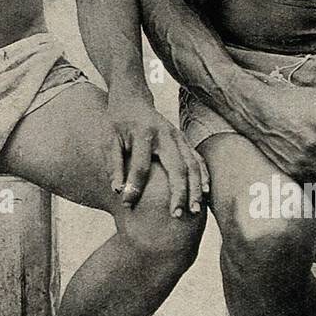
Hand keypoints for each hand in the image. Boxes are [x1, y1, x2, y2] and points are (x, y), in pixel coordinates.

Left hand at [108, 99, 208, 217]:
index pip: (141, 165)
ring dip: (195, 188)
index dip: (134, 186)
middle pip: (177, 166)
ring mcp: (178, 136)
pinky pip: (198, 159)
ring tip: (195, 210)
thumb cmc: (118, 123)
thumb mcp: (110, 140)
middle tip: (176, 215)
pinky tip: (205, 193)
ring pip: (192, 164)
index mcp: (143, 133)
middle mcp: (165, 134)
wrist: (133, 100)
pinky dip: (203, 176)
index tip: (127, 205)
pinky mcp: (184, 139)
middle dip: (178, 192)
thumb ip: (114, 164)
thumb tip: (117, 190)